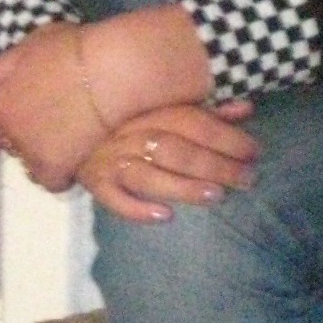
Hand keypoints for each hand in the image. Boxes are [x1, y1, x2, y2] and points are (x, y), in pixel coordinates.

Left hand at [0, 5, 213, 190]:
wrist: (106, 73)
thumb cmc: (70, 52)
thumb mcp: (29, 48)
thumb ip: (0, 66)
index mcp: (1, 106)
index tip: (6, 131)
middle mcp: (13, 134)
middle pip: (12, 147)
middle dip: (23, 139)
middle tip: (48, 125)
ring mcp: (35, 153)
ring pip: (31, 167)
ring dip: (41, 158)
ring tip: (63, 144)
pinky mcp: (59, 167)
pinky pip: (52, 183)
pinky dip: (60, 176)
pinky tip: (73, 161)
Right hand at [79, 102, 258, 222]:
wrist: (68, 120)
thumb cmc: (130, 115)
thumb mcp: (167, 106)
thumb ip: (208, 111)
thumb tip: (246, 109)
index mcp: (149, 108)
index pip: (192, 122)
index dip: (226, 137)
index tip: (254, 151)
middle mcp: (129, 133)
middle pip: (176, 150)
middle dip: (215, 165)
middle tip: (247, 179)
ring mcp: (110, 159)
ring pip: (149, 174)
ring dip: (183, 186)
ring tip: (215, 196)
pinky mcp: (96, 183)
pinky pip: (113, 199)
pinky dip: (137, 209)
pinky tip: (164, 216)